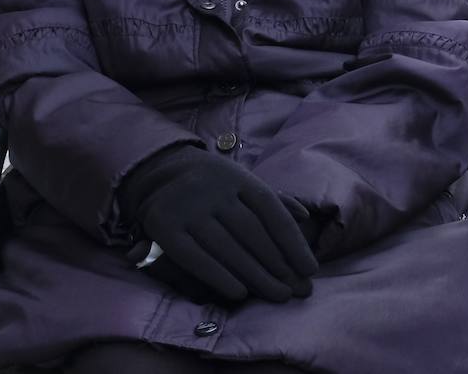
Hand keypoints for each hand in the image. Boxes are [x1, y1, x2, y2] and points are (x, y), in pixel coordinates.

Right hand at [122, 148, 316, 303]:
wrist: (157, 172)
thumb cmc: (211, 184)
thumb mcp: (241, 182)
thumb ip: (273, 200)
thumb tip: (305, 216)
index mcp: (236, 177)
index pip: (270, 210)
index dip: (293, 241)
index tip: (310, 269)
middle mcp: (212, 189)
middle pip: (252, 232)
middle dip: (279, 265)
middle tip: (298, 291)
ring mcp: (186, 207)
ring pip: (226, 248)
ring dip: (256, 276)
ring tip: (277, 296)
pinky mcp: (164, 226)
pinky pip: (194, 257)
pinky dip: (218, 277)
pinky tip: (239, 294)